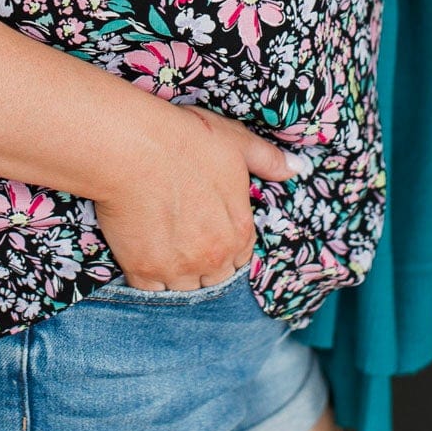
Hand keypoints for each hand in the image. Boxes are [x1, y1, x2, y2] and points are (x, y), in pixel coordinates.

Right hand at [92, 102, 304, 290]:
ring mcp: (178, 268)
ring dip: (176, 275)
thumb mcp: (235, 141)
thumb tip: (299, 168)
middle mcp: (213, 257)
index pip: (240, 257)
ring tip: (161, 249)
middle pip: (213, 278)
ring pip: (183, 287)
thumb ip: (268, 160)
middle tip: (182, 240)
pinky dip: (148, 280)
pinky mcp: (143, 271)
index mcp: (239, 230)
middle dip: (202, 265)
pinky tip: (142, 256)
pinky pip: (150, 291)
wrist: (132, 146)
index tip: (207, 231)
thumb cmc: (184, 139)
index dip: (224, 245)